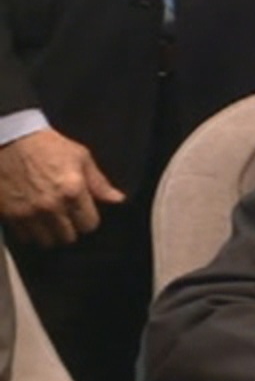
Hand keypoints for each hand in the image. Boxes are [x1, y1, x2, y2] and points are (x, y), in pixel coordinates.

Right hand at [0, 128, 125, 246]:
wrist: (8, 139)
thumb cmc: (47, 145)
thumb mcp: (80, 157)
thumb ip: (99, 183)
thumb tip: (118, 199)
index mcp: (73, 191)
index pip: (89, 225)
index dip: (88, 220)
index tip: (83, 214)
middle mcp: (52, 206)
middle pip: (68, 237)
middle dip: (70, 229)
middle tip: (66, 218)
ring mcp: (28, 212)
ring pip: (46, 241)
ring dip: (50, 234)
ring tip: (50, 222)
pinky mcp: (8, 214)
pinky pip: (24, 237)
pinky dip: (30, 232)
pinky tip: (33, 220)